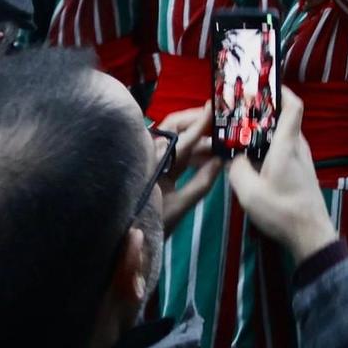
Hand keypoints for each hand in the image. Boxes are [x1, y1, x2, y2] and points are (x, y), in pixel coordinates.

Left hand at [155, 105, 222, 233]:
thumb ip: (202, 182)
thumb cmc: (150, 223)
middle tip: (220, 119)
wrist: (126, 239)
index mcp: (155, 162)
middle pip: (175, 126)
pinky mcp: (156, 167)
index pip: (183, 138)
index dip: (201, 123)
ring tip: (221, 142)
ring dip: (199, 137)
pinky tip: (210, 157)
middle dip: (198, 120)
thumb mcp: (179, 206)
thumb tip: (222, 160)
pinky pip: (177, 150)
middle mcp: (151, 154)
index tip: (214, 107)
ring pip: (177, 137)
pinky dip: (194, 150)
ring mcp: (152, 159)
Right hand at [229, 89, 340, 261]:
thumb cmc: (281, 210)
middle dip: (262, 111)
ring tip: (239, 132)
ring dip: (263, 131)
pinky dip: (267, 146)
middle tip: (239, 109)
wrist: (309, 234)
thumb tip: (232, 156)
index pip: (293, 106)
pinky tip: (251, 157)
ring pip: (282, 135)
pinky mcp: (300, 171)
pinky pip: (283, 149)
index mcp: (287, 144)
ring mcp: (301, 159)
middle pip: (283, 118)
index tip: (262, 84)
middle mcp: (298, 146)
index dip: (281, 90)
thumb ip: (236, 168)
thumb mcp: (249, 191)